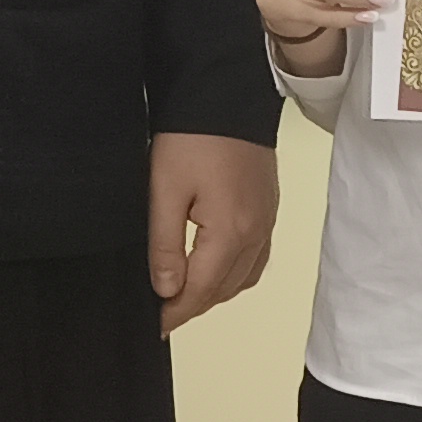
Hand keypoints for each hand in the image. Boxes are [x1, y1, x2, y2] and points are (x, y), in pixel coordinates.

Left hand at [149, 131, 277, 333]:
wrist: (226, 95)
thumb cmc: (193, 137)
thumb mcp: (164, 190)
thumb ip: (164, 244)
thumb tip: (166, 289)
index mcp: (230, 233)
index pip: (199, 291)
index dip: (173, 313)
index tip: (153, 327)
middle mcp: (256, 233)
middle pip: (223, 290)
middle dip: (192, 307)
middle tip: (162, 314)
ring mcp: (267, 222)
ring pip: (241, 279)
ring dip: (213, 293)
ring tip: (182, 296)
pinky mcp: (268, 210)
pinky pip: (255, 259)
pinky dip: (233, 275)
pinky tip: (213, 270)